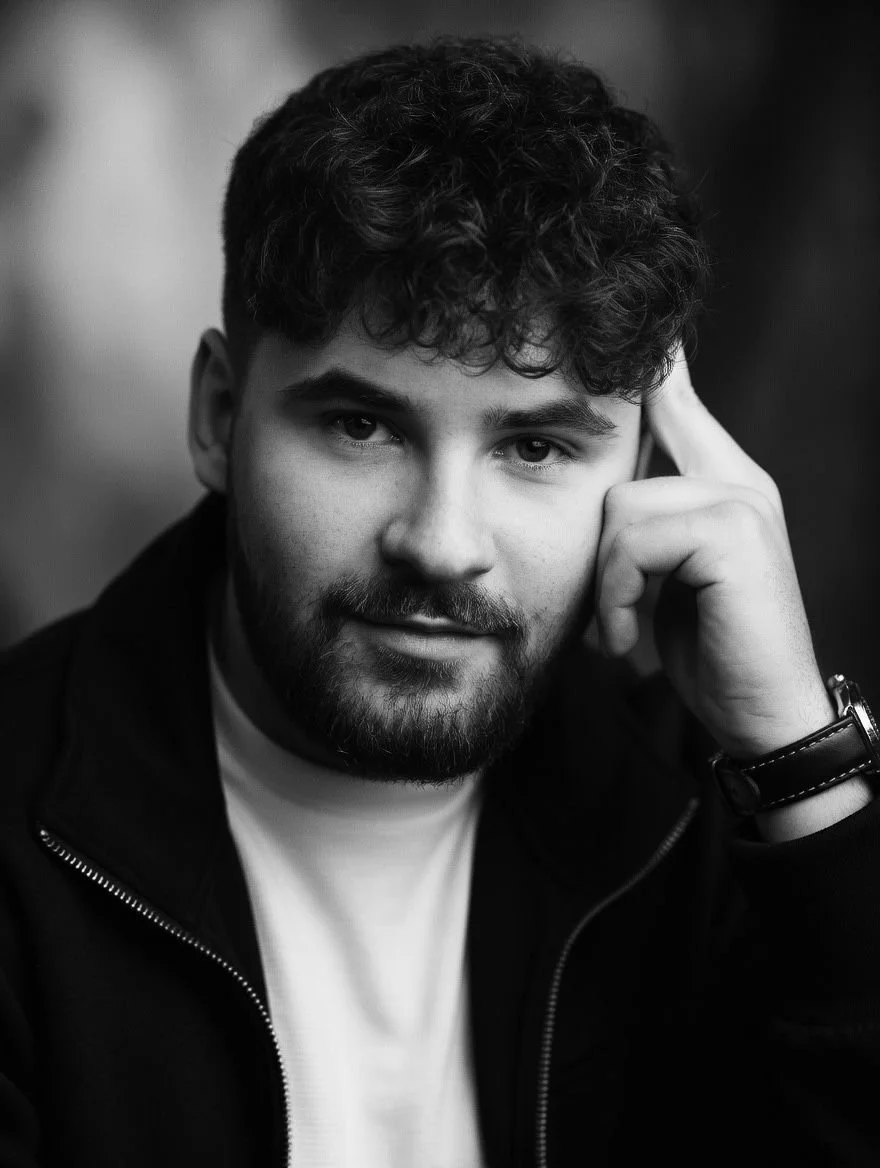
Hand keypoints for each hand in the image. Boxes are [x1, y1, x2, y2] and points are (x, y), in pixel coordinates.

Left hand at [594, 347, 834, 758]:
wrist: (761, 716)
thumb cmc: (707, 651)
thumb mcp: (665, 581)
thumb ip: (644, 527)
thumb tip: (600, 496)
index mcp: (724, 483)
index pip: (677, 403)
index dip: (651, 368)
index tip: (636, 331)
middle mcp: (738, 480)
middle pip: (622, 472)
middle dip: (601, 553)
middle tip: (611, 613)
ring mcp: (742, 502)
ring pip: (621, 509)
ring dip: (607, 584)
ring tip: (621, 629)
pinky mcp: (734, 533)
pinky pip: (635, 541)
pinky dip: (619, 596)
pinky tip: (628, 636)